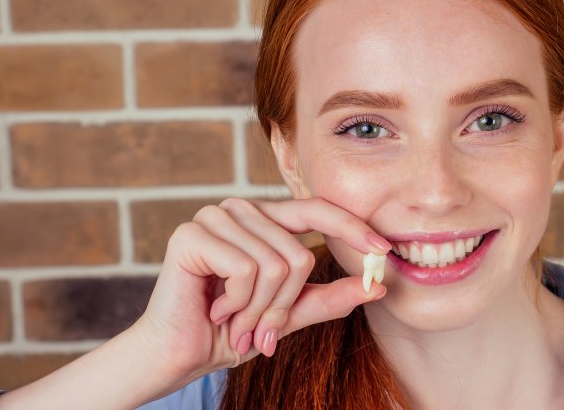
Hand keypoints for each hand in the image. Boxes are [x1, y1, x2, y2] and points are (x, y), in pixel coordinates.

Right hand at [129, 197, 390, 391]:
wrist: (178, 354)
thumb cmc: (232, 331)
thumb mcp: (290, 314)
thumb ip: (330, 297)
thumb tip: (377, 285)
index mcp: (265, 219)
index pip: (318, 210)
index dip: (352, 228)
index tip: (384, 251)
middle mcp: (242, 210)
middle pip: (298, 253)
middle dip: (283, 305)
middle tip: (260, 331)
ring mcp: (215, 216)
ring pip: (275, 264)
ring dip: (258, 310)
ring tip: (235, 321)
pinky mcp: (192, 233)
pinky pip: (246, 269)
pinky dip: (239, 303)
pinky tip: (216, 309)